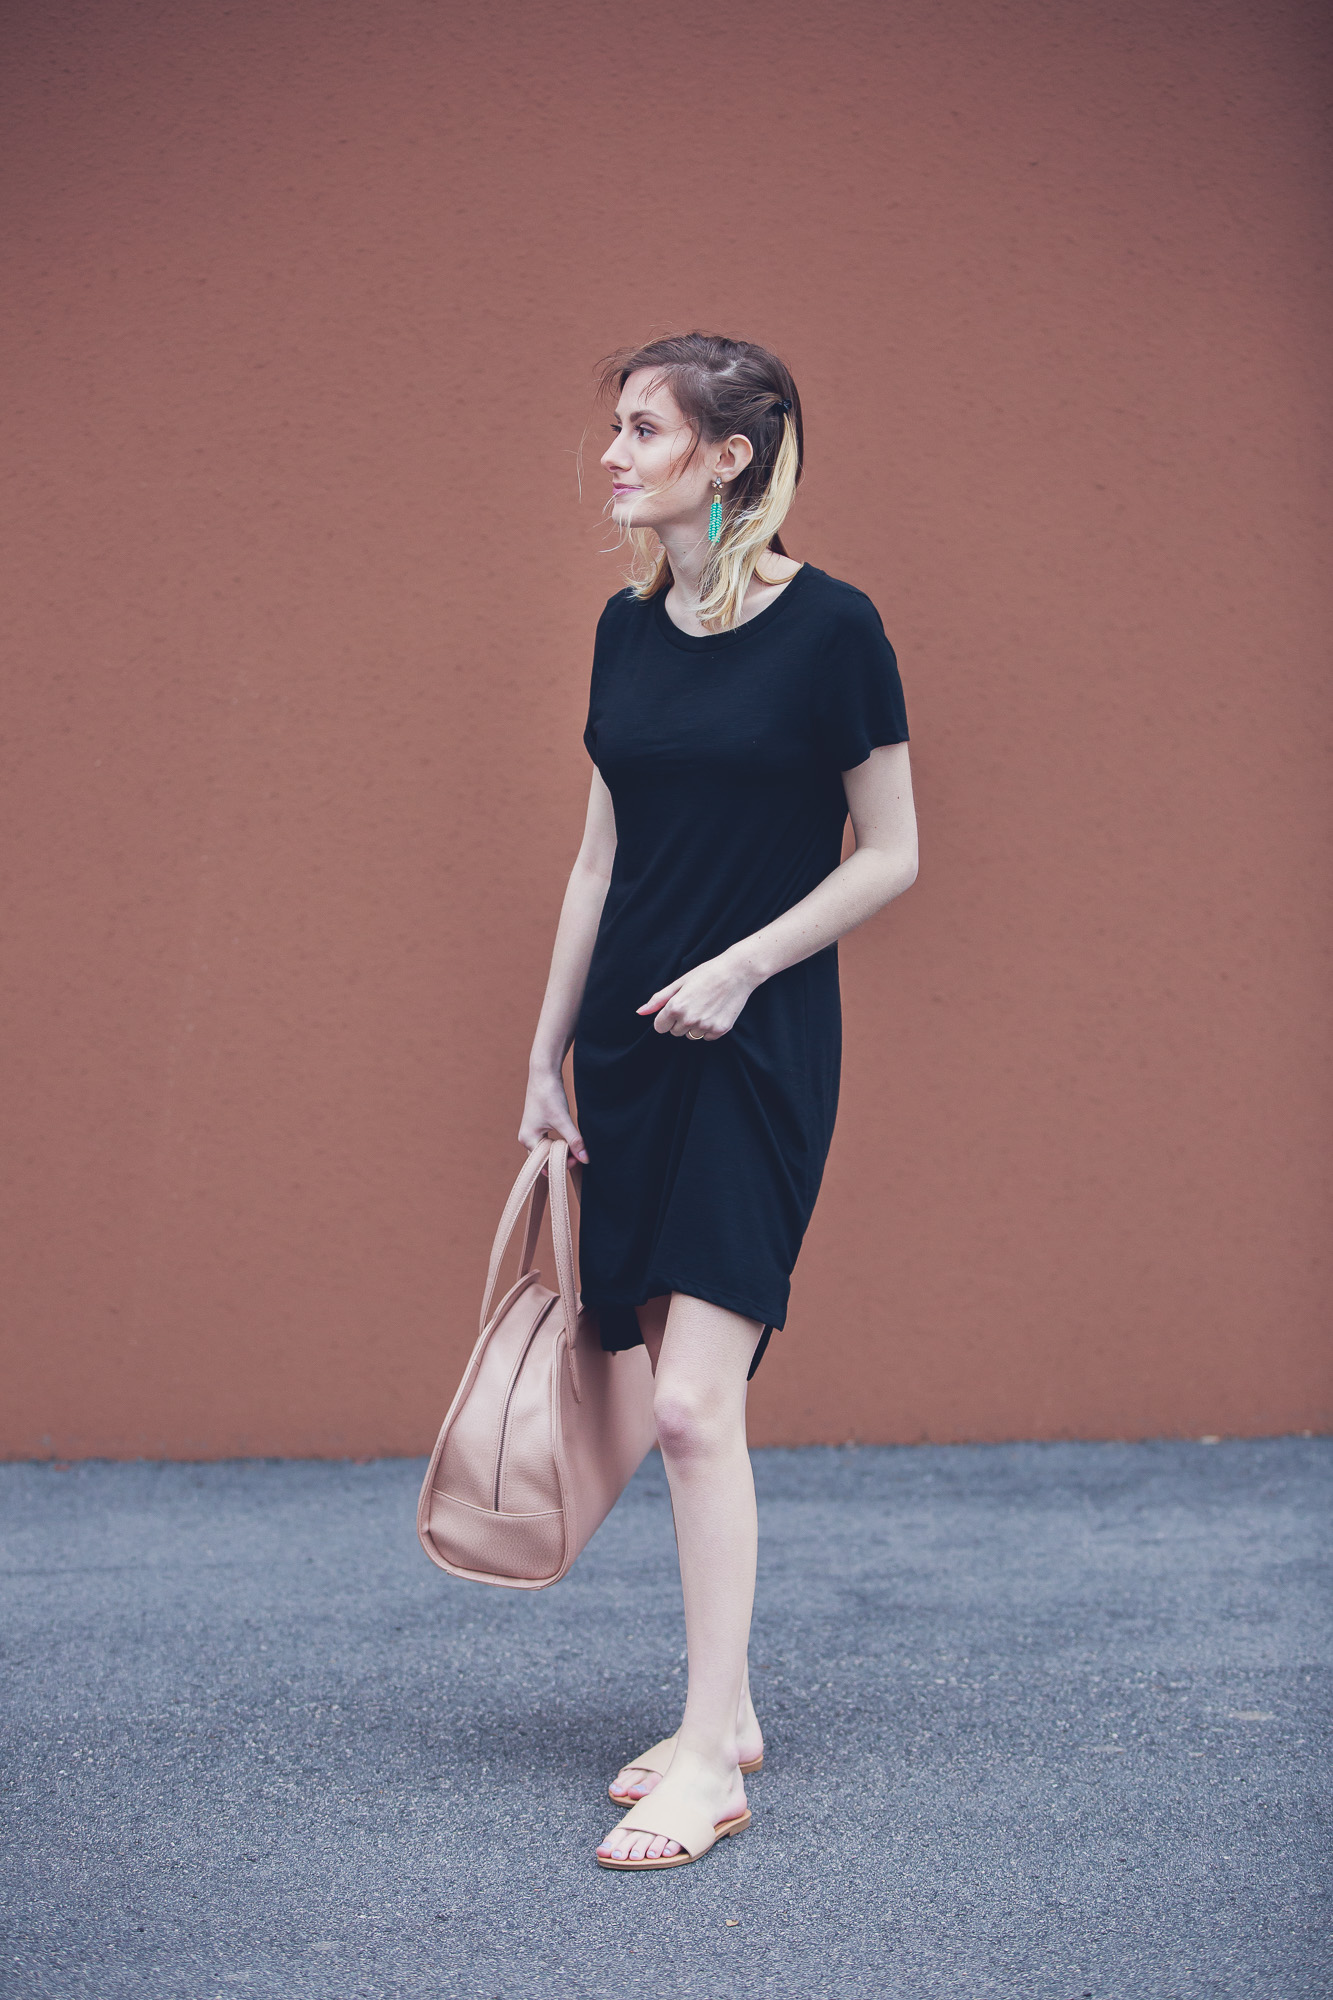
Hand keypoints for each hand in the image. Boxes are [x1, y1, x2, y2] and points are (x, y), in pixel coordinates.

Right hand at [518, 1069, 588, 1163]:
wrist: (544, 1073)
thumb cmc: (549, 1094)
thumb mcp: (563, 1119)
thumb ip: (574, 1140)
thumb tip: (585, 1158)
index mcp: (528, 1139)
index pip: (545, 1162)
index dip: (562, 1163)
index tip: (579, 1159)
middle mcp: (527, 1138)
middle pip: (545, 1158)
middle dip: (562, 1159)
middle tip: (580, 1156)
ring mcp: (532, 1132)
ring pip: (548, 1151)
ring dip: (561, 1151)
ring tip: (576, 1149)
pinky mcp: (538, 1126)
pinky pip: (549, 1142)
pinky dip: (559, 1144)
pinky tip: (570, 1142)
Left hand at [636, 949, 759, 1039]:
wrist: (737, 972)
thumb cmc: (707, 973)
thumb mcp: (679, 983)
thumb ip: (658, 1000)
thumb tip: (640, 1013)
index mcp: (676, 1007)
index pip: (659, 1027)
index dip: (665, 1018)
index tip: (675, 1008)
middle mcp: (689, 1019)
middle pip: (674, 1032)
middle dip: (679, 1021)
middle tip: (693, 1003)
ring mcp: (705, 1026)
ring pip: (690, 1035)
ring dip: (694, 1025)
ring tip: (705, 1006)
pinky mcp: (720, 1030)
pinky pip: (706, 1037)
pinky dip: (709, 1028)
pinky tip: (715, 1012)